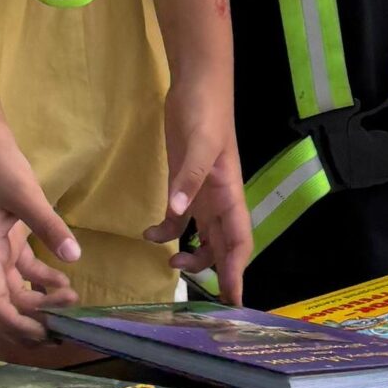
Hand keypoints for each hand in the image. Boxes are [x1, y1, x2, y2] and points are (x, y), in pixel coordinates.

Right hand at [0, 119, 81, 343]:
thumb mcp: (24, 194)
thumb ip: (49, 225)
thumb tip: (73, 256)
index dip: (15, 323)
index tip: (43, 332)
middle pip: (6, 304)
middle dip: (32, 320)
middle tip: (65, 325)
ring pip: (16, 290)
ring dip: (39, 303)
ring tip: (72, 304)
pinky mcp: (9, 239)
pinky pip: (25, 270)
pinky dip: (42, 281)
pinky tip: (65, 283)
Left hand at [147, 79, 249, 303]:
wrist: (197, 84)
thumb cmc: (206, 111)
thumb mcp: (200, 144)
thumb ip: (188, 180)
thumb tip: (178, 213)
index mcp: (230, 193)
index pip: (239, 241)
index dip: (237, 272)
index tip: (234, 301)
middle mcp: (220, 199)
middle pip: (224, 246)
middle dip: (219, 274)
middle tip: (207, 303)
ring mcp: (202, 192)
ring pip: (204, 236)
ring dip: (192, 255)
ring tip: (172, 265)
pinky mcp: (185, 183)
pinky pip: (180, 216)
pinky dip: (166, 229)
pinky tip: (148, 234)